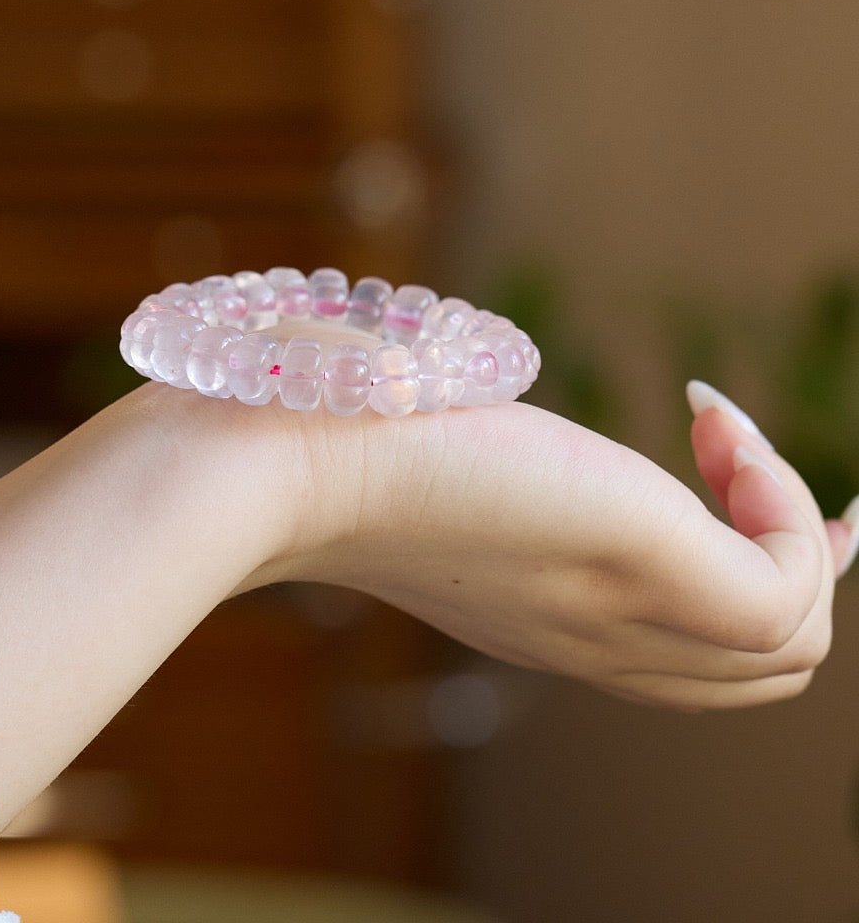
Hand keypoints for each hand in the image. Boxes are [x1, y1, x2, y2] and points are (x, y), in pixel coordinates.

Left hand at [268, 380, 851, 710]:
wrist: (292, 459)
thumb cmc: (345, 437)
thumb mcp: (447, 474)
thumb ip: (495, 476)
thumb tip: (520, 433)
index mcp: (551, 627)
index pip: (694, 664)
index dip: (741, 583)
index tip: (727, 477)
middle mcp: (594, 643)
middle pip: (764, 669)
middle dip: (797, 566)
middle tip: (761, 466)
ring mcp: (624, 616)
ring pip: (791, 645)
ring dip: (794, 527)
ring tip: (729, 437)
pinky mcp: (644, 564)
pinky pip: (788, 585)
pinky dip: (781, 500)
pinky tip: (707, 420)